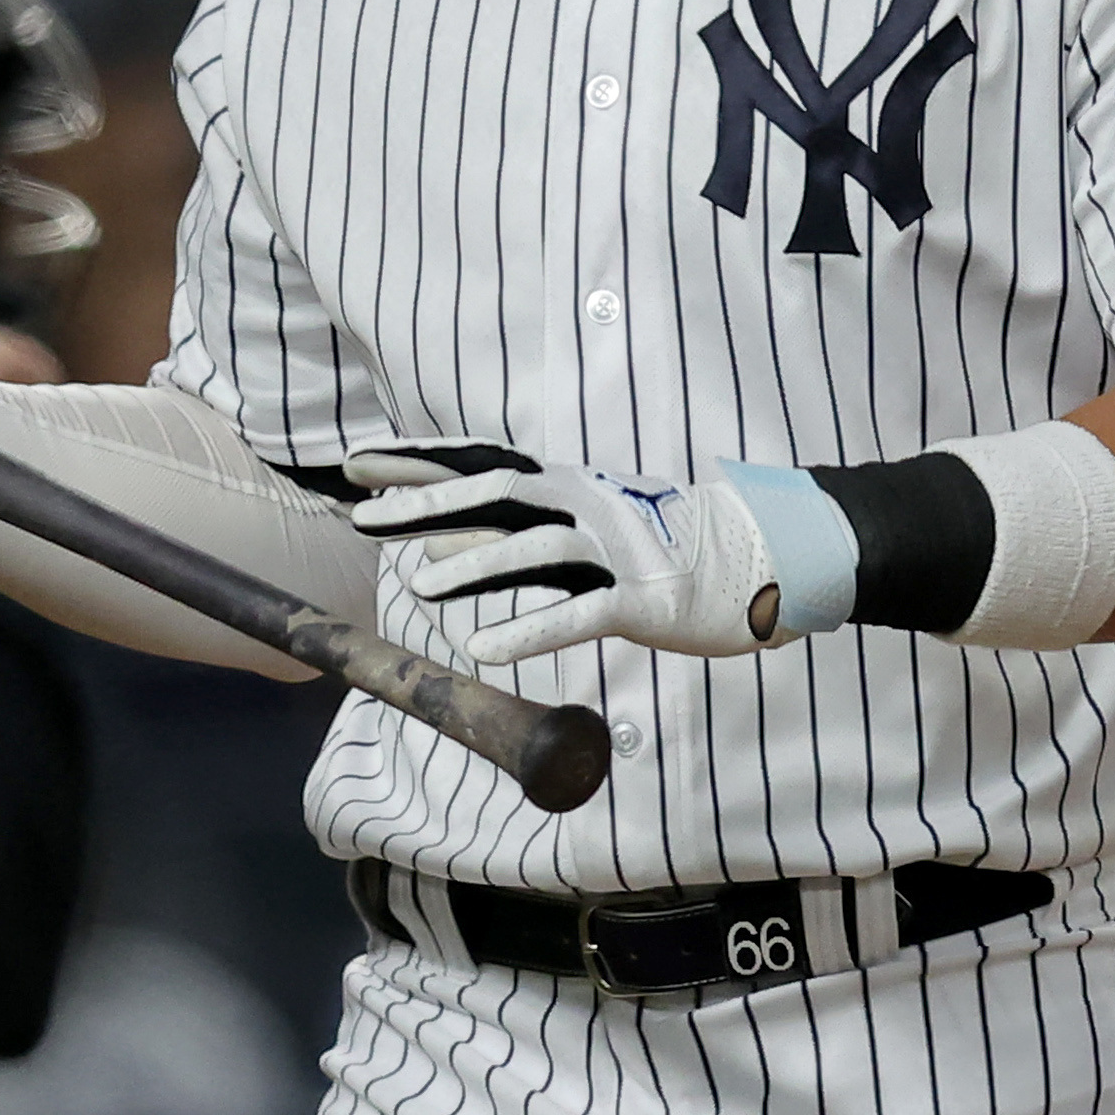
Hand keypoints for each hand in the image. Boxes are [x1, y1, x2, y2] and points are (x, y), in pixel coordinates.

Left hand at [347, 444, 782, 664]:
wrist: (757, 553)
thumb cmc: (658, 541)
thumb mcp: (576, 524)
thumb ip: (506, 532)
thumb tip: (434, 537)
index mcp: (565, 485)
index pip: (479, 464)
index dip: (417, 464)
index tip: (358, 466)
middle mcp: (585, 505)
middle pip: (497, 495)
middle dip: (428, 505)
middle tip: (365, 518)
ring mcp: (615, 548)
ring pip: (536, 552)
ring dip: (475, 568)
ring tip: (419, 588)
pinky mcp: (642, 597)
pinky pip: (579, 615)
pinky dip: (529, 631)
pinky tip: (483, 650)